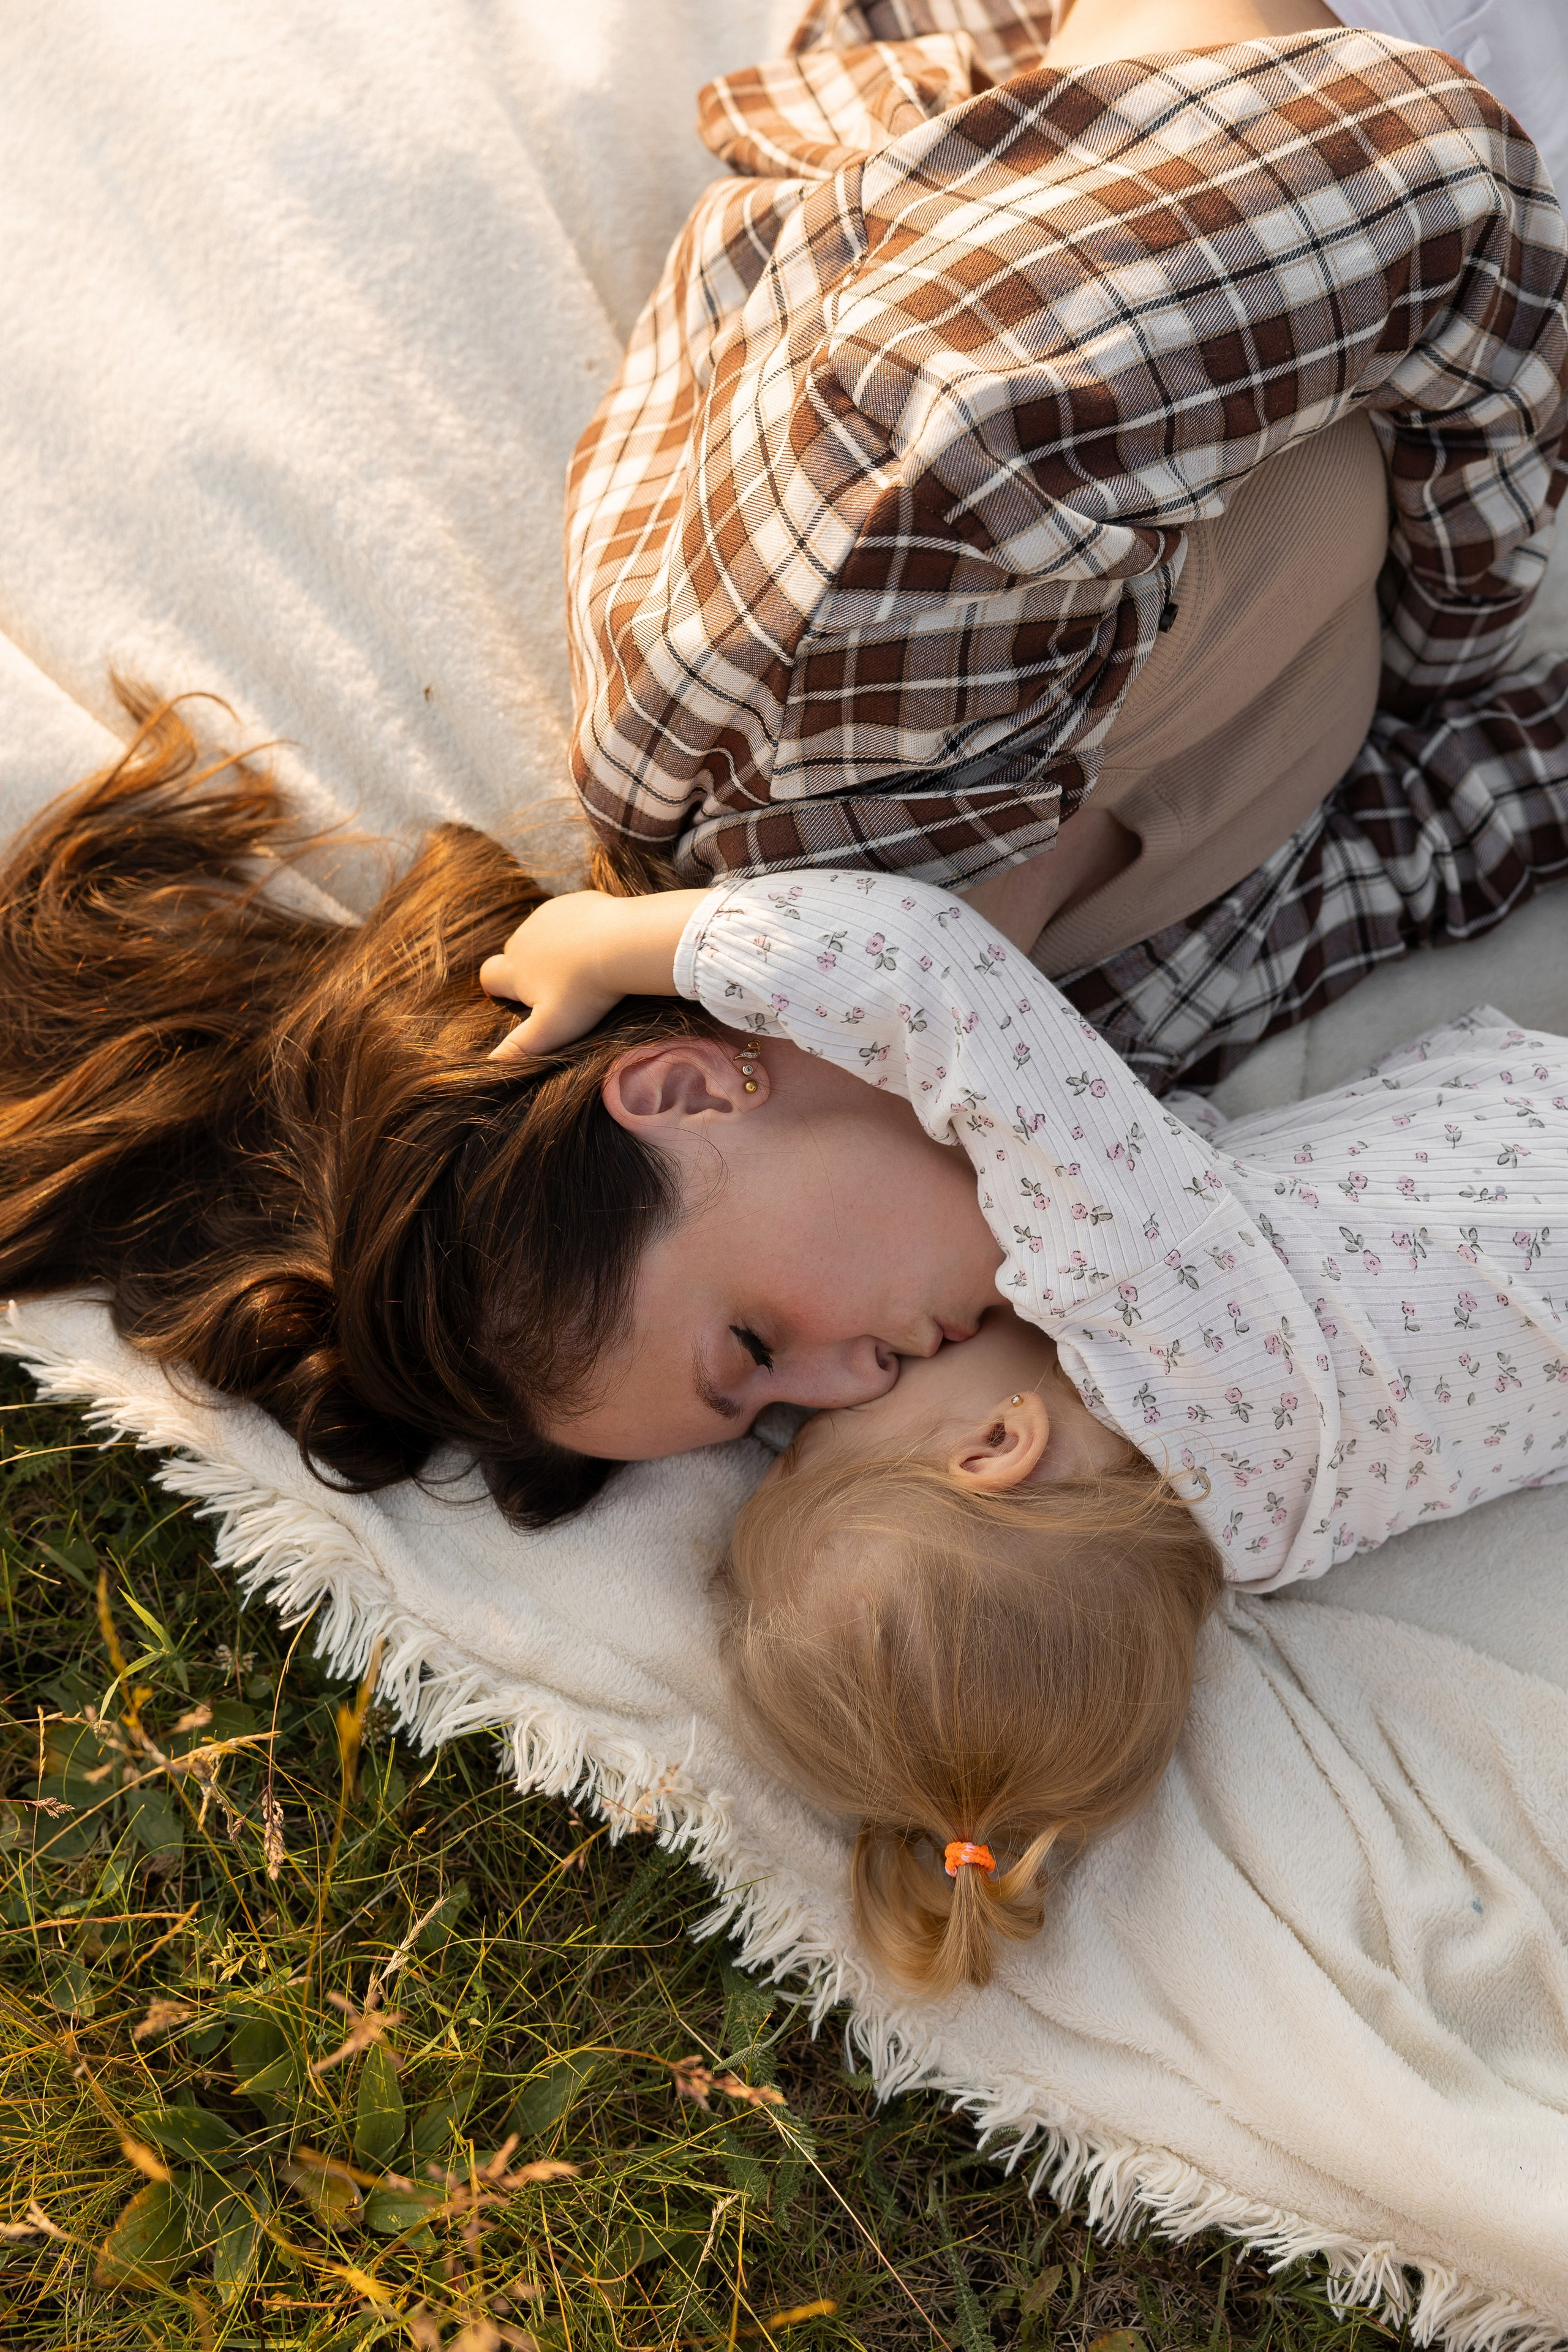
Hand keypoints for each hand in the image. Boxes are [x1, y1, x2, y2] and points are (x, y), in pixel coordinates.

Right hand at [479, 888, 707, 1060]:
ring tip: (580, 966)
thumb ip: (518, 1048)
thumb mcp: (550, 1029)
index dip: (497, 987)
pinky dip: (576, 929)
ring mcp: (549, 915)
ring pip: (540, 933)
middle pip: (514, 953)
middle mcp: (524, 938)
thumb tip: (489, 1066)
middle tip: (556, 988)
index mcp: (515, 968)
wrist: (622, 942)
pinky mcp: (576, 901)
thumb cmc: (584, 992)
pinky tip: (598, 943)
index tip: (513, 999)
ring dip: (551, 947)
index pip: (489, 975)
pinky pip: (568, 915)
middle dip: (526, 968)